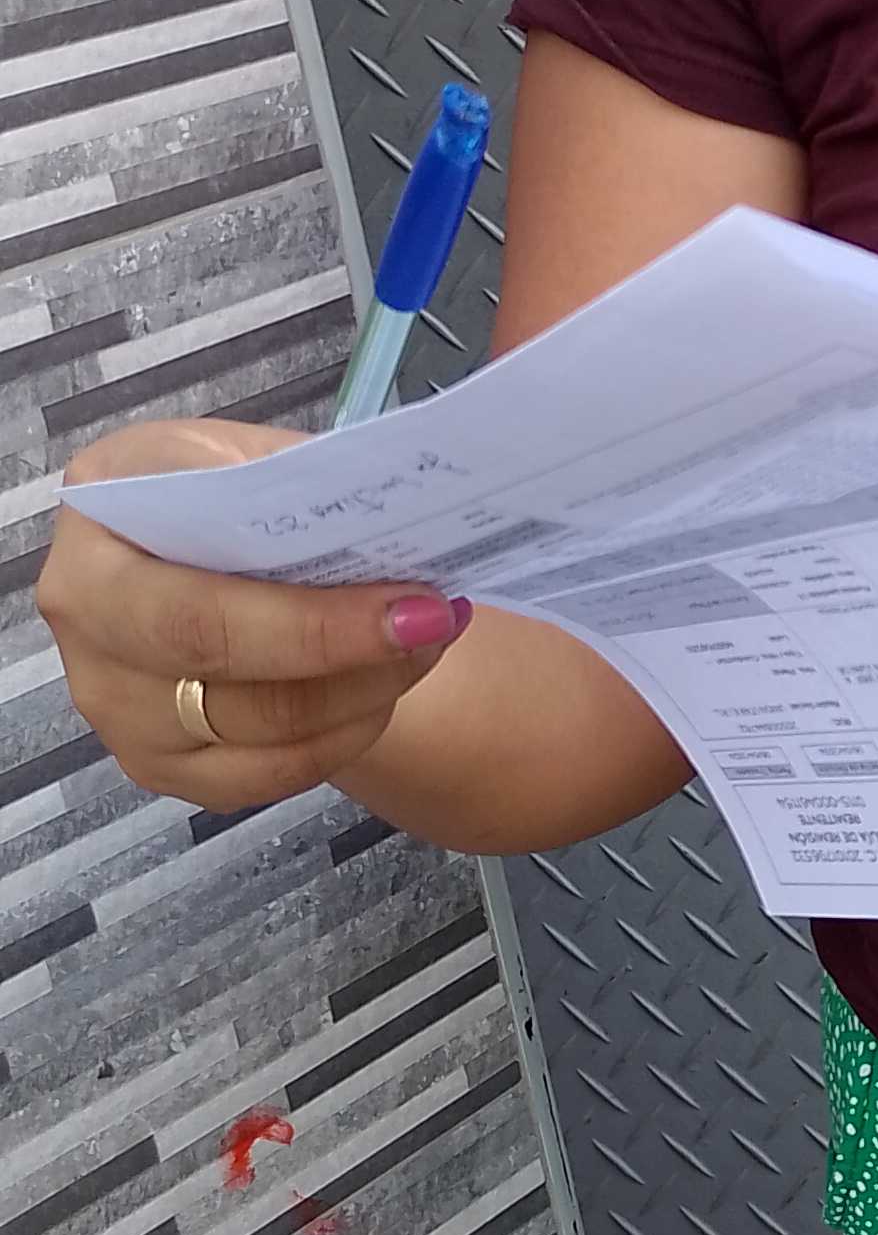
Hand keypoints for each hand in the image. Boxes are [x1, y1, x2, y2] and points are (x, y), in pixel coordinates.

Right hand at [39, 419, 472, 815]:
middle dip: (348, 657)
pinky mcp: (158, 765)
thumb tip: (388, 522)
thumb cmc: (227, 496)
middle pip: (224, 678)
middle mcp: (84, 624)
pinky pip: (265, 776)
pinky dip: (342, 736)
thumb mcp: (249, 459)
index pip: (198, 607)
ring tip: (427, 643)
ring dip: (364, 693)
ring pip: (258, 733)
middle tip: (435, 625)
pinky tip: (384, 691)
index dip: (312, 621)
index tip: (414, 603)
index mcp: (95, 530)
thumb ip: (300, 488)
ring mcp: (115, 706)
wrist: (210, 552)